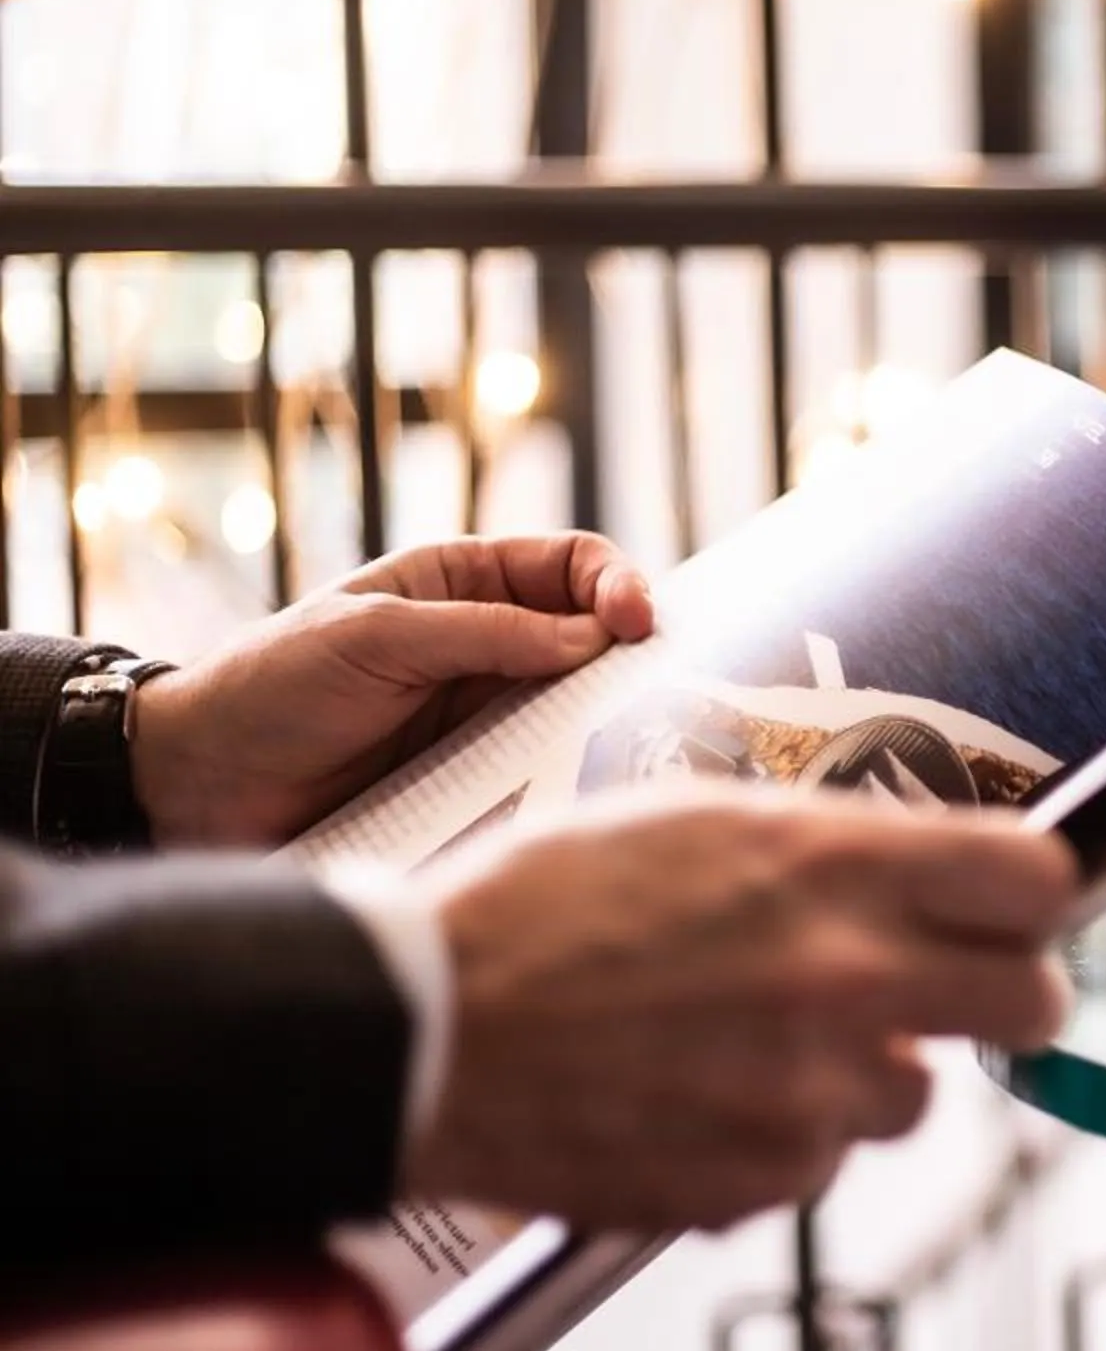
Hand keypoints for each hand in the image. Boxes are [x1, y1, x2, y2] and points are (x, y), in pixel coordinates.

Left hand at [134, 534, 656, 849]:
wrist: (199, 780)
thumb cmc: (274, 686)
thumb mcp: (375, 636)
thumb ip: (483, 632)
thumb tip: (593, 639)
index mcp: (462, 582)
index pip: (571, 564)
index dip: (616, 583)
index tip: (636, 623)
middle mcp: (488, 644)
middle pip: (594, 637)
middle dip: (634, 654)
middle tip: (662, 685)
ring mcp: (487, 713)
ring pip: (581, 708)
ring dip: (613, 720)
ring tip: (642, 741)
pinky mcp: (479, 779)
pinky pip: (548, 770)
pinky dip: (577, 775)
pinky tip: (595, 786)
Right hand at [397, 787, 1078, 1231]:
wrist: (420, 1033)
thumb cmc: (546, 907)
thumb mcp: (698, 821)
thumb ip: (836, 849)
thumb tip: (944, 871)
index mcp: (830, 864)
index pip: (1035, 880)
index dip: (1028, 898)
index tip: (1006, 911)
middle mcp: (844, 976)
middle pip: (1033, 1004)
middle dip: (1006, 998)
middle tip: (955, 994)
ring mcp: (811, 1089)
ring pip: (917, 1094)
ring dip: (865, 1074)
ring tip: (753, 1040)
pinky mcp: (765, 1178)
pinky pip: (823, 1159)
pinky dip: (781, 1136)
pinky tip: (696, 1094)